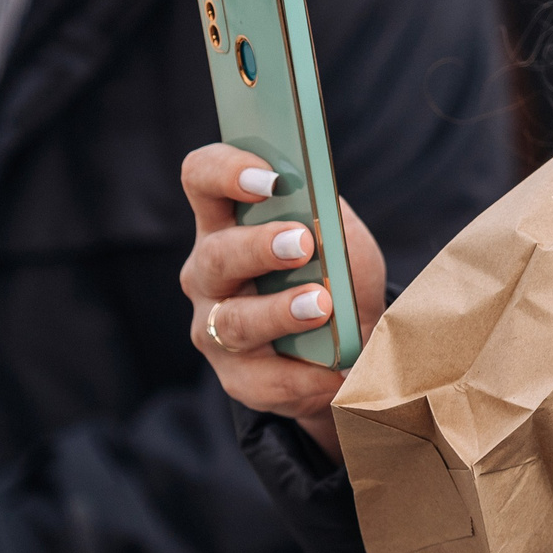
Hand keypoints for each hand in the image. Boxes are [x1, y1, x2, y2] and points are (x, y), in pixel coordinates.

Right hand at [178, 144, 385, 461]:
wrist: (350, 348)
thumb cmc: (337, 277)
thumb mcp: (339, 238)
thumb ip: (328, 216)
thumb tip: (322, 202)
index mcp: (227, 221)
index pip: (202, 179)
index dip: (225, 172)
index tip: (269, 179)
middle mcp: (208, 272)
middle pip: (216, 255)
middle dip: (258, 248)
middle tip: (302, 243)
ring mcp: (215, 326)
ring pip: (235, 321)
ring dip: (279, 311)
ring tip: (321, 305)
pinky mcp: (236, 377)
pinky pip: (263, 380)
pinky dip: (306, 375)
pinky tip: (335, 369)